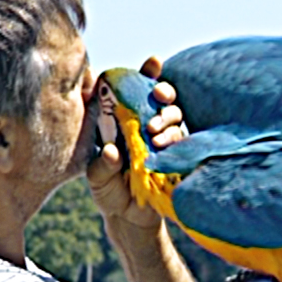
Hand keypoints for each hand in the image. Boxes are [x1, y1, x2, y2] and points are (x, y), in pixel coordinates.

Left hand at [87, 56, 183, 227]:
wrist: (127, 217)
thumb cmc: (108, 190)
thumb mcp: (96, 178)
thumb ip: (101, 165)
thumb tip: (110, 152)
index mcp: (125, 119)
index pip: (137, 89)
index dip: (148, 73)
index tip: (153, 64)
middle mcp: (147, 124)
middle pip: (164, 98)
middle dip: (164, 92)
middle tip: (158, 97)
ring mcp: (165, 140)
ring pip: (177, 117)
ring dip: (168, 120)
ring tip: (154, 134)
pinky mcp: (178, 157)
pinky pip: (185, 142)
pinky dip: (176, 141)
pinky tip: (165, 146)